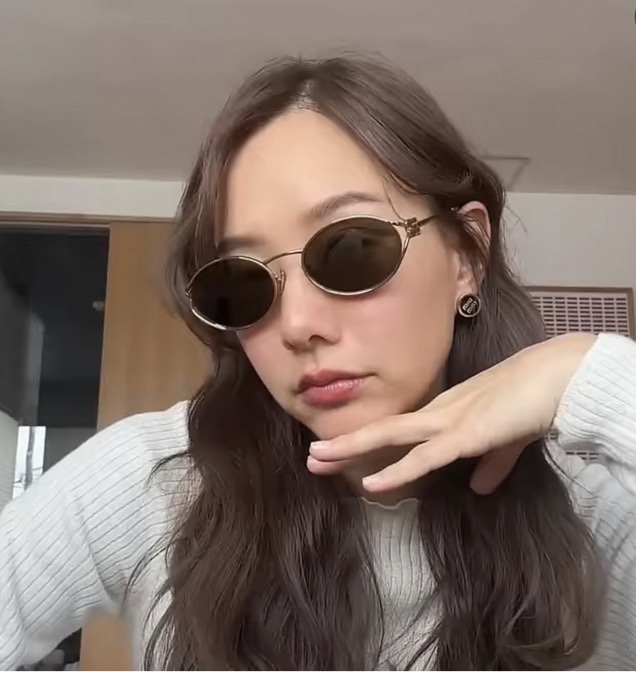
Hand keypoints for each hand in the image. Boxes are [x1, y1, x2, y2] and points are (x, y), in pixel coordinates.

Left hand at [308, 332, 596, 494]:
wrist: (557, 377)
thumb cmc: (531, 402)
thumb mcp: (504, 441)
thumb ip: (489, 464)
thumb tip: (478, 486)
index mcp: (445, 412)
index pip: (397, 429)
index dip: (366, 441)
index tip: (338, 451)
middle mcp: (438, 413)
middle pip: (382, 430)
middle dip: (344, 444)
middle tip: (311, 458)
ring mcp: (448, 421)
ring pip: (390, 437)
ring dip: (352, 450)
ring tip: (316, 461)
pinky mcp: (465, 434)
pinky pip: (424, 458)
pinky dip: (396, 472)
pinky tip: (370, 485)